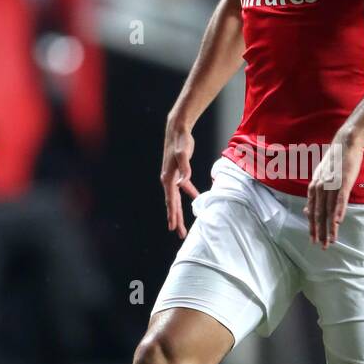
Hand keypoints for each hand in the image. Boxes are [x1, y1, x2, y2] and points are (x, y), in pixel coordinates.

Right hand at [161, 121, 198, 237]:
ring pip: (177, 198)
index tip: (173, 228)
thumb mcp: (183, 154)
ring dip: (180, 210)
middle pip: (172, 204)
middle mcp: (168, 179)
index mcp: (168, 178)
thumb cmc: (180, 141)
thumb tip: (183, 181)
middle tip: (181, 234)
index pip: (171, 201)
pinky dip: (189, 193)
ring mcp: (172, 176)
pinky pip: (183, 187)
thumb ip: (184, 167)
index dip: (172, 215)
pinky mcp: (178, 172)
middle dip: (176, 219)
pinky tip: (196, 199)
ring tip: (183, 224)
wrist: (177, 129)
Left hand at [306, 134, 363, 248]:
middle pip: (319, 214)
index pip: (311, 212)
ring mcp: (331, 185)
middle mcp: (319, 188)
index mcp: (313, 188)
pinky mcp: (343, 182)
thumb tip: (306, 211)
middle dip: (320, 232)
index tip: (313, 239)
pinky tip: (338, 222)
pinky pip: (340, 200)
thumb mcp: (320, 178)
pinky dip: (338, 211)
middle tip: (322, 246)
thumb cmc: (334, 162)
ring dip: (330, 228)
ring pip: (329, 211)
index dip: (312, 227)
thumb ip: (315, 195)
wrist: (344, 145)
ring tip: (331, 240)